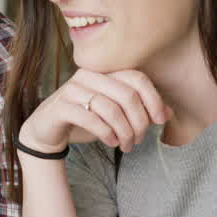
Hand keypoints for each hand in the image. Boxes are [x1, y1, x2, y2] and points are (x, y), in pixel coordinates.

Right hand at [18, 69, 171, 154]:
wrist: (47, 130)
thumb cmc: (85, 119)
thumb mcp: (116, 114)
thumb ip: (140, 110)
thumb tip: (169, 112)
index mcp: (103, 71)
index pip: (137, 78)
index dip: (154, 99)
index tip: (160, 120)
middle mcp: (87, 76)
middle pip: (127, 94)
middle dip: (139, 121)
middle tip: (139, 140)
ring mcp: (72, 90)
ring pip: (110, 108)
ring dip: (124, 132)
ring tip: (126, 145)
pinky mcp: (60, 107)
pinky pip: (91, 119)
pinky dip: (107, 133)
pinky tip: (111, 142)